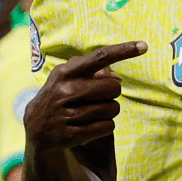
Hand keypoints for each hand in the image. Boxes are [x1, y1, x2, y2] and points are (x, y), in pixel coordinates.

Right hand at [25, 42, 146, 152]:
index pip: (100, 57)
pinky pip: (107, 127)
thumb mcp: (68, 77)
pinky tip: (94, 124)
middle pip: (113, 88)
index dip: (124, 51)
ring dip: (110, 111)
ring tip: (95, 111)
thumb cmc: (60, 95)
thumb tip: (117, 77)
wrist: (37, 127)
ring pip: (112, 109)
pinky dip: (106, 126)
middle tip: (101, 97)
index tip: (144, 46)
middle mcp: (65, 91)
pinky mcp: (72, 134)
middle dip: (113, 93)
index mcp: (66, 72)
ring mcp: (67, 114)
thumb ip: (93, 71)